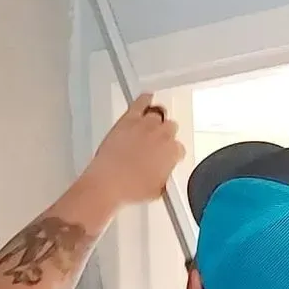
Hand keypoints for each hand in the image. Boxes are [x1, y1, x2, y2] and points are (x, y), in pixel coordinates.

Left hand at [88, 95, 184, 209]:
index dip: (170, 153)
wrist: (109, 182)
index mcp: (173, 152)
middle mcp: (163, 135)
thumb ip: (165, 175)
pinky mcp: (130, 118)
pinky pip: (142, 101)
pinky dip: (145, 99)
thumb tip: (162, 173)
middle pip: (170, 128)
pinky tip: (146, 98)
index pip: (178, 148)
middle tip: (153, 145)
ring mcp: (146, 125)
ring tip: (147, 128)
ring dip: (154, 121)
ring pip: (158, 114)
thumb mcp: (158, 189)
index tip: (163, 157)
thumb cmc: (130, 188)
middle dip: (163, 136)